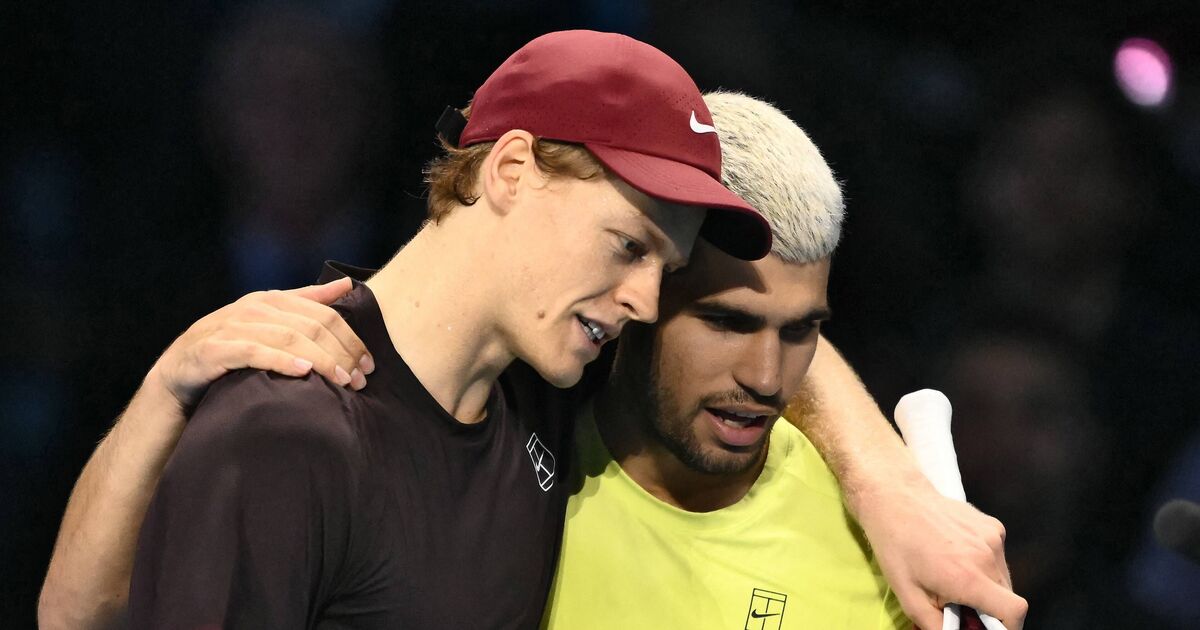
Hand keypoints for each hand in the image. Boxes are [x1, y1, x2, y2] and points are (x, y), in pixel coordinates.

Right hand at [148, 277, 372, 409]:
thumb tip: (347, 285)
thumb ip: (307, 302)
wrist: (177, 375)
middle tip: (360, 379)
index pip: (323, 315)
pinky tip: (302, 372)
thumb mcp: (270, 322)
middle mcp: (252, 309)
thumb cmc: (230, 349)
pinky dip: (280, 360)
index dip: (350, 339)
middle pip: (311, 327)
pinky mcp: (213, 349)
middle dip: (341, 353)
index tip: (369, 365)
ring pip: (287, 338)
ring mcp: (231, 327)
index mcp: (271, 301)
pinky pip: (252, 352)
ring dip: (320, 360)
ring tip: (342, 380)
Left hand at [849, 475, 1026, 629]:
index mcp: (969, 578)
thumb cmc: (897, 548)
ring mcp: (993, 537)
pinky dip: (985, 563)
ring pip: (1003, 576)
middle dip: (990, 607)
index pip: (1014, 610)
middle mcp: (987, 556)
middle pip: (1008, 595)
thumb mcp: (909, 596)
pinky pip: (998, 555)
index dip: (1008, 626)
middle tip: (962, 602)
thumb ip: (936, 626)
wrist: (896, 499)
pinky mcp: (992, 525)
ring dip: (988, 584)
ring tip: (957, 575)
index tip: (989, 627)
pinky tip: (959, 554)